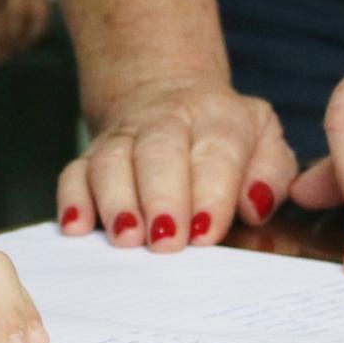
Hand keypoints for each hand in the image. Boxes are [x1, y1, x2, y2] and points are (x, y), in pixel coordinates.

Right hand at [56, 77, 295, 251]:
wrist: (172, 101)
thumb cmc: (225, 137)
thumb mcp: (264, 140)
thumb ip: (270, 172)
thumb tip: (255, 206)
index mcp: (217, 117)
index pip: (216, 151)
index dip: (211, 193)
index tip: (206, 232)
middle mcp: (165, 120)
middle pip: (158, 151)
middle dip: (161, 198)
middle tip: (166, 241)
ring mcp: (123, 137)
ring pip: (111, 161)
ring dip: (116, 201)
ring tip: (125, 238)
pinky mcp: (90, 156)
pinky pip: (74, 173)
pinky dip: (73, 200)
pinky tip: (77, 228)